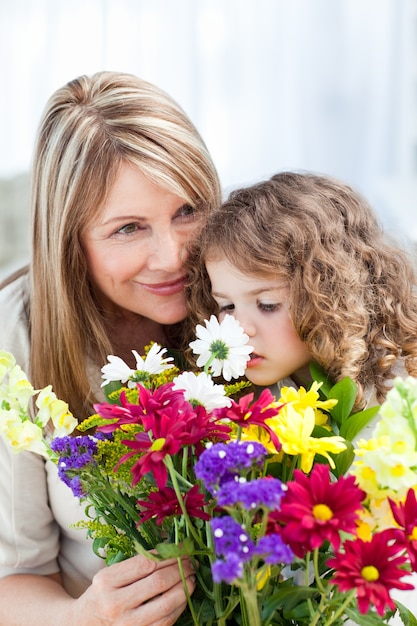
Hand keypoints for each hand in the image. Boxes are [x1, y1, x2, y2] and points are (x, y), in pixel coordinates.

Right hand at [76, 554, 195, 624]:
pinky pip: (166, 621)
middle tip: (192, 561)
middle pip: (159, 583)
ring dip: (185, 588)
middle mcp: (115, 604)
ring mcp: (127, 625)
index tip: (184, 547)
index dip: (170, 554)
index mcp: (107, 581)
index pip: (146, 563)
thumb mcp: (108, 576)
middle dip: (181, 569)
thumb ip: (136, 565)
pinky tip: (184, 596)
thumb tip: (172, 550)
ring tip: (192, 577)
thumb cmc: (100, 596)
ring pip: (166, 604)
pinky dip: (179, 606)